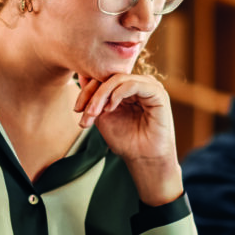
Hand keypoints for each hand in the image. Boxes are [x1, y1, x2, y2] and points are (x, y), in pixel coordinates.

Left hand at [74, 73, 182, 204]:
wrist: (143, 159)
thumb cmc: (126, 140)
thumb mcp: (102, 116)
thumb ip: (94, 98)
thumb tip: (81, 76)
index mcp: (128, 88)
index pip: (104, 78)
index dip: (87, 91)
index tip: (77, 110)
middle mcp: (139, 84)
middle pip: (109, 76)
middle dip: (92, 94)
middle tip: (84, 112)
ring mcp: (149, 87)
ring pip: (119, 79)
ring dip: (101, 95)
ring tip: (94, 113)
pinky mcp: (157, 93)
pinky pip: (133, 84)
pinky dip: (117, 94)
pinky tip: (110, 108)